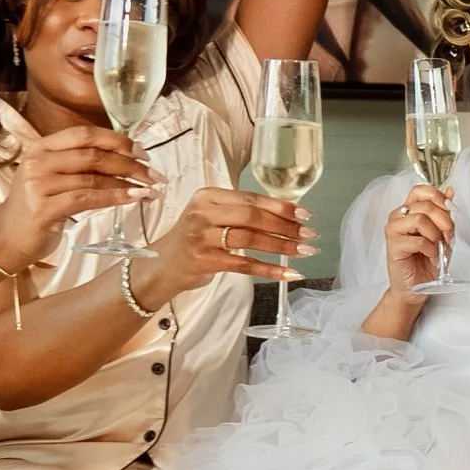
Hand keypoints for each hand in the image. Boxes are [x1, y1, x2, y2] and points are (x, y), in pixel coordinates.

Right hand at [0, 125, 154, 265]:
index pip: (84, 134)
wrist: (7, 236)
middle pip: (93, 155)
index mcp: (41, 147)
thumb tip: (127, 156)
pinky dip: (114, 197)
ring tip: (150, 190)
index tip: (143, 152)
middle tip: (154, 174)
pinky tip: (132, 198)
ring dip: (127, 183)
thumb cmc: (38, 206)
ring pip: (93, 178)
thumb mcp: (54, 176)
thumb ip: (80, 164)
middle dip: (129, 164)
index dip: (117, 140)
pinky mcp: (43, 209)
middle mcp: (38, 161)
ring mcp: (38, 185)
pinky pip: (87, 199)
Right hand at [136, 186, 313, 300]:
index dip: (280, 206)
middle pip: (252, 216)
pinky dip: (269, 269)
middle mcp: (203, 213)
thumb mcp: (211, 216)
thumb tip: (286, 215)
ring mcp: (202, 237)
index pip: (251, 198)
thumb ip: (240, 212)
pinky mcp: (205, 261)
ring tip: (304, 251)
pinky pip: (244, 264)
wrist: (162, 265)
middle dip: (284, 225)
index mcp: (208, 196)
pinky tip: (288, 272)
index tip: (304, 214)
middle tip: (308, 234)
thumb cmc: (194, 239)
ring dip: (281, 246)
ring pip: (250, 239)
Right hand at [383, 182, 454, 296]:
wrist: (416, 287)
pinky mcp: (393, 246)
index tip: (449, 212)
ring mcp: (393, 230)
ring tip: (437, 248)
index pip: (421, 190)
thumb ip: (444, 212)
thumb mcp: (442, 233)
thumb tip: (450, 191)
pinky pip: (418, 240)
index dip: (438, 198)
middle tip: (447, 237)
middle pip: (425, 205)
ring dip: (436, 236)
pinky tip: (431, 257)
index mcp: (409, 210)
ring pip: (420, 219)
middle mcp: (398, 216)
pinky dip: (431, 250)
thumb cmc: (427, 260)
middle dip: (444, 222)